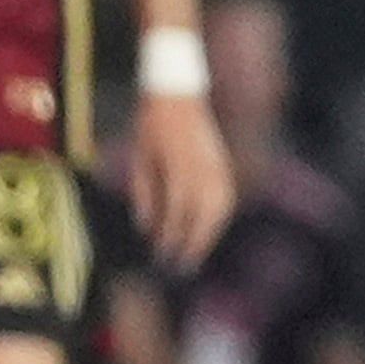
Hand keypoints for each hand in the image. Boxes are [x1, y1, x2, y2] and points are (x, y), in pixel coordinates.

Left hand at [125, 92, 235, 272]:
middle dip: (192, 245)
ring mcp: (217, 169)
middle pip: (202, 218)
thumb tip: (147, 229)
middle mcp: (202, 172)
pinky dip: (217, 219)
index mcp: (178, 169)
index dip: (169, 238)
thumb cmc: (151, 128)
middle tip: (180, 267)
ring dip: (208, 235)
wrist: (177, 96)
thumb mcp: (139, 160)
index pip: (177, 214)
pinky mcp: (222, 166)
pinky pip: (224, 200)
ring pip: (218, 212)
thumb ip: (144, 196)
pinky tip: (208, 230)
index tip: (160, 256)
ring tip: (195, 253)